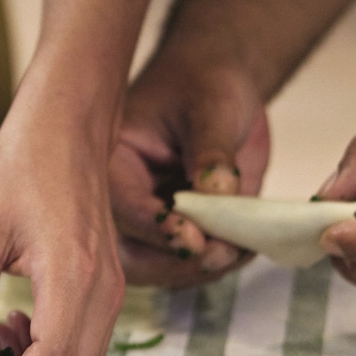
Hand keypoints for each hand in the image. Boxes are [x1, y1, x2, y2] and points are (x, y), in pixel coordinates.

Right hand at [110, 62, 267, 285]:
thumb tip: (217, 196)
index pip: (122, 206)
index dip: (155, 229)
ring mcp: (147, 223)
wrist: (218, 88)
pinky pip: (190, 267)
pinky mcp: (176, 235)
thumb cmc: (205, 84)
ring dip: (201, 269)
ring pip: (158, 271)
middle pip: (130, 255)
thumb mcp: (211, 107)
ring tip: (239, 247)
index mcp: (111, 163)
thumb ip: (213, 153)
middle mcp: (121, 201)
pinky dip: (220, 264)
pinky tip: (244, 244)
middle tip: (221, 253)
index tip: (193, 239)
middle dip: (176, 264)